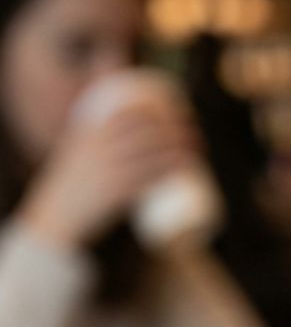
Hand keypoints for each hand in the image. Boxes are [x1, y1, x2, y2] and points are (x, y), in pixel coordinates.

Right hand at [18, 102, 197, 250]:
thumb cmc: (75, 183)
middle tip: (197, 137)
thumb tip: (129, 119)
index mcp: (93, 131)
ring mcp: (108, 169)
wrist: (56, 216)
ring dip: (182, 150)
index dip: (165, 110)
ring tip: (198, 153)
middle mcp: (101, 146)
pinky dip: (169, 171)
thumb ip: (103, 132)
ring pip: (154, 153)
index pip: (135, 111)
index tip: (184, 114)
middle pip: (150, 131)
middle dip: (180, 130)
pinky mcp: (114, 193)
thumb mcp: (83, 148)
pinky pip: (148, 178)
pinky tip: (186, 170)